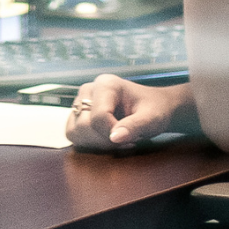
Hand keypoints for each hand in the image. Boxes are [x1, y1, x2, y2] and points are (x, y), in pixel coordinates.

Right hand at [64, 75, 193, 150]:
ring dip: (95, 143)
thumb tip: (115, 138)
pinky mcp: (77, 114)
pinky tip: (106, 140)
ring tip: (116, 140)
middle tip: (126, 140)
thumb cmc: (155, 110)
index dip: (113, 133)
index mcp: (106, 84)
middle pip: (83, 125)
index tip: (132, 138)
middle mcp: (88, 90)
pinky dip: (88, 143)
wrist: (154, 108)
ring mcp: (79, 101)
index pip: (99, 116)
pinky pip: (72, 134)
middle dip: (105, 140)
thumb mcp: (152, 118)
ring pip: (74, 132)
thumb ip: (135, 126)